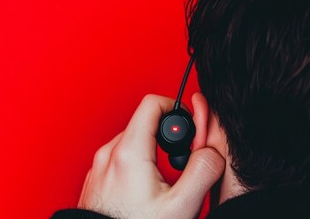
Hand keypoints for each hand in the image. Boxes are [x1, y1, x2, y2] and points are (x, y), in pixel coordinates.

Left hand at [78, 94, 224, 218]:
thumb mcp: (180, 206)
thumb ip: (202, 172)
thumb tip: (211, 152)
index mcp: (129, 152)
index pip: (151, 104)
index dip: (173, 108)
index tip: (185, 125)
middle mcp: (109, 153)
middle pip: (144, 123)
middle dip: (167, 135)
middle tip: (179, 158)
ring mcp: (100, 165)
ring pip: (133, 141)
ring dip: (153, 151)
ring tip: (163, 178)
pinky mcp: (98, 177)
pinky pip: (120, 157)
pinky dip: (137, 162)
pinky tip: (145, 187)